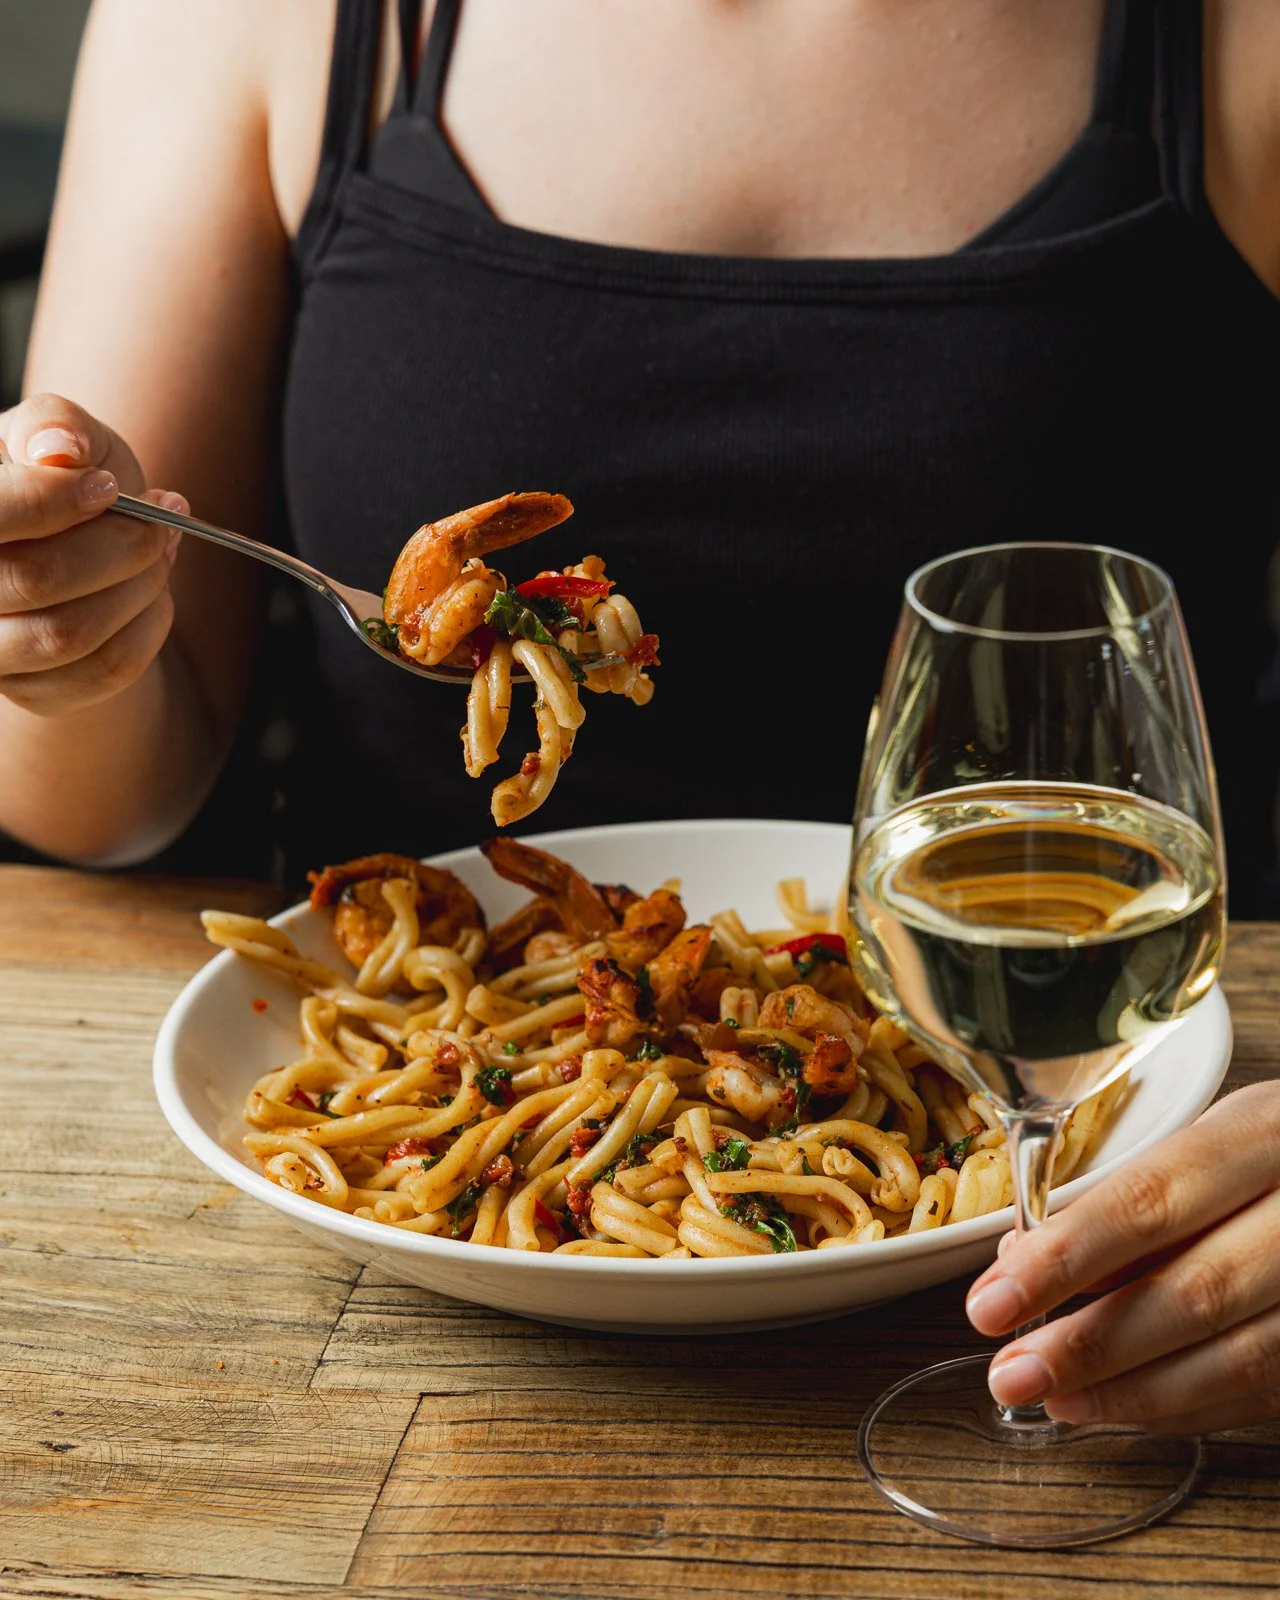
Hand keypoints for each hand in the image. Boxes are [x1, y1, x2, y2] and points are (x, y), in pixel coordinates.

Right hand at [0, 393, 188, 715]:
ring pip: (71, 635)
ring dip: (140, 587)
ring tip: (162, 552)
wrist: (79, 541)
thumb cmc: (61, 475)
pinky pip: (104, 670)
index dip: (55, 500)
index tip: (110, 488)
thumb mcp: (59, 432)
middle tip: (161, 519)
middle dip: (120, 545)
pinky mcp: (34, 692)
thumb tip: (59, 447)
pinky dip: (151, 625)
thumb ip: (55, 424)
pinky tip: (156, 592)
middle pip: (38, 579)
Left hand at [966, 1080, 1279, 1433]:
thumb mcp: (1213, 1142)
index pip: (1151, 1200)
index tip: (993, 1300)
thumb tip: (1022, 1263)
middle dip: (1091, 1344)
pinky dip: (1190, 1406)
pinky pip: (1269, 1389)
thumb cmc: (1273, 1157)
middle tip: (1012, 1374)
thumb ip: (1130, 1200)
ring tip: (1057, 1398)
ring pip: (1240, 1357)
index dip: (1066, 1258)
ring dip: (1134, 1391)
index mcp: (1267, 1133)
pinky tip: (1127, 1405)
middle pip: (1196, 1290)